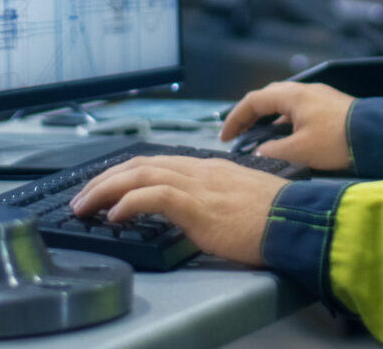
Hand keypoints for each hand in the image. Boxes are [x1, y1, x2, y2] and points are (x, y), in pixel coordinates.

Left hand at [68, 155, 286, 265]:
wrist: (299, 221)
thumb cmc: (280, 218)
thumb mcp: (244, 201)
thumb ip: (219, 200)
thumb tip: (203, 212)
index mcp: (210, 169)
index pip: (157, 161)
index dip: (125, 172)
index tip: (106, 186)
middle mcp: (200, 170)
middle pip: (140, 163)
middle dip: (105, 179)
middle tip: (83, 197)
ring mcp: (198, 185)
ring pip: (139, 174)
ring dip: (105, 190)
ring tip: (84, 206)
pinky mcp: (198, 204)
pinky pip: (153, 196)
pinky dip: (128, 202)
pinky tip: (113, 215)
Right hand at [219, 81, 355, 170]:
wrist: (378, 136)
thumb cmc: (337, 140)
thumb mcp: (300, 151)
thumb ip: (272, 152)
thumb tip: (258, 153)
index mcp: (292, 96)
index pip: (253, 102)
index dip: (235, 119)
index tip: (225, 137)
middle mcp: (304, 90)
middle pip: (267, 98)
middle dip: (250, 116)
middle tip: (239, 135)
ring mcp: (318, 96)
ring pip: (284, 104)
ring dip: (269, 120)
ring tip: (260, 139)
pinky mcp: (330, 106)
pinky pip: (299, 110)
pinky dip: (286, 122)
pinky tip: (288, 139)